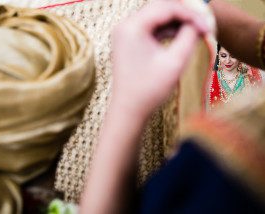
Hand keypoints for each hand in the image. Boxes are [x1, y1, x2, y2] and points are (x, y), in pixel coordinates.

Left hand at [112, 0, 209, 118]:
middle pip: (160, 8)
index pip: (167, 7)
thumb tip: (198, 23)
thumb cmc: (150, 90)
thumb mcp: (175, 61)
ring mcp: (125, 33)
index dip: (191, 14)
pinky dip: (166, 31)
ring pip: (156, 17)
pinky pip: (151, 28)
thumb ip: (189, 36)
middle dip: (184, 15)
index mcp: (132, 27)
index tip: (208, 26)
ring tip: (195, 33)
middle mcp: (125, 25)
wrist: (129, 109)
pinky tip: (181, 37)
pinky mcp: (129, 41)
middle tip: (203, 26)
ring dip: (176, 23)